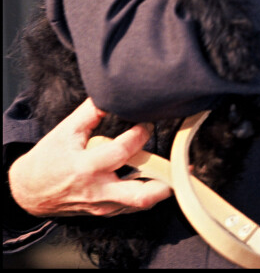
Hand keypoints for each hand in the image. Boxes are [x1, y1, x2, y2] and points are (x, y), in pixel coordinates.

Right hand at [8, 98, 172, 217]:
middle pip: (140, 195)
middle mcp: (98, 190)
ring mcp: (102, 205)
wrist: (30, 190)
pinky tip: (157, 178)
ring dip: (160, 187)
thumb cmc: (49, 158)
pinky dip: (146, 192)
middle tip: (183, 164)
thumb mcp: (67, 130)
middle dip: (165, 182)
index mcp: (87, 167)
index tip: (148, 123)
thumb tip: (112, 92)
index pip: (123, 152)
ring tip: (178, 170)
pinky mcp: (104, 212)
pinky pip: (130, 206)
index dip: (140, 135)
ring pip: (139, 203)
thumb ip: (92, 111)